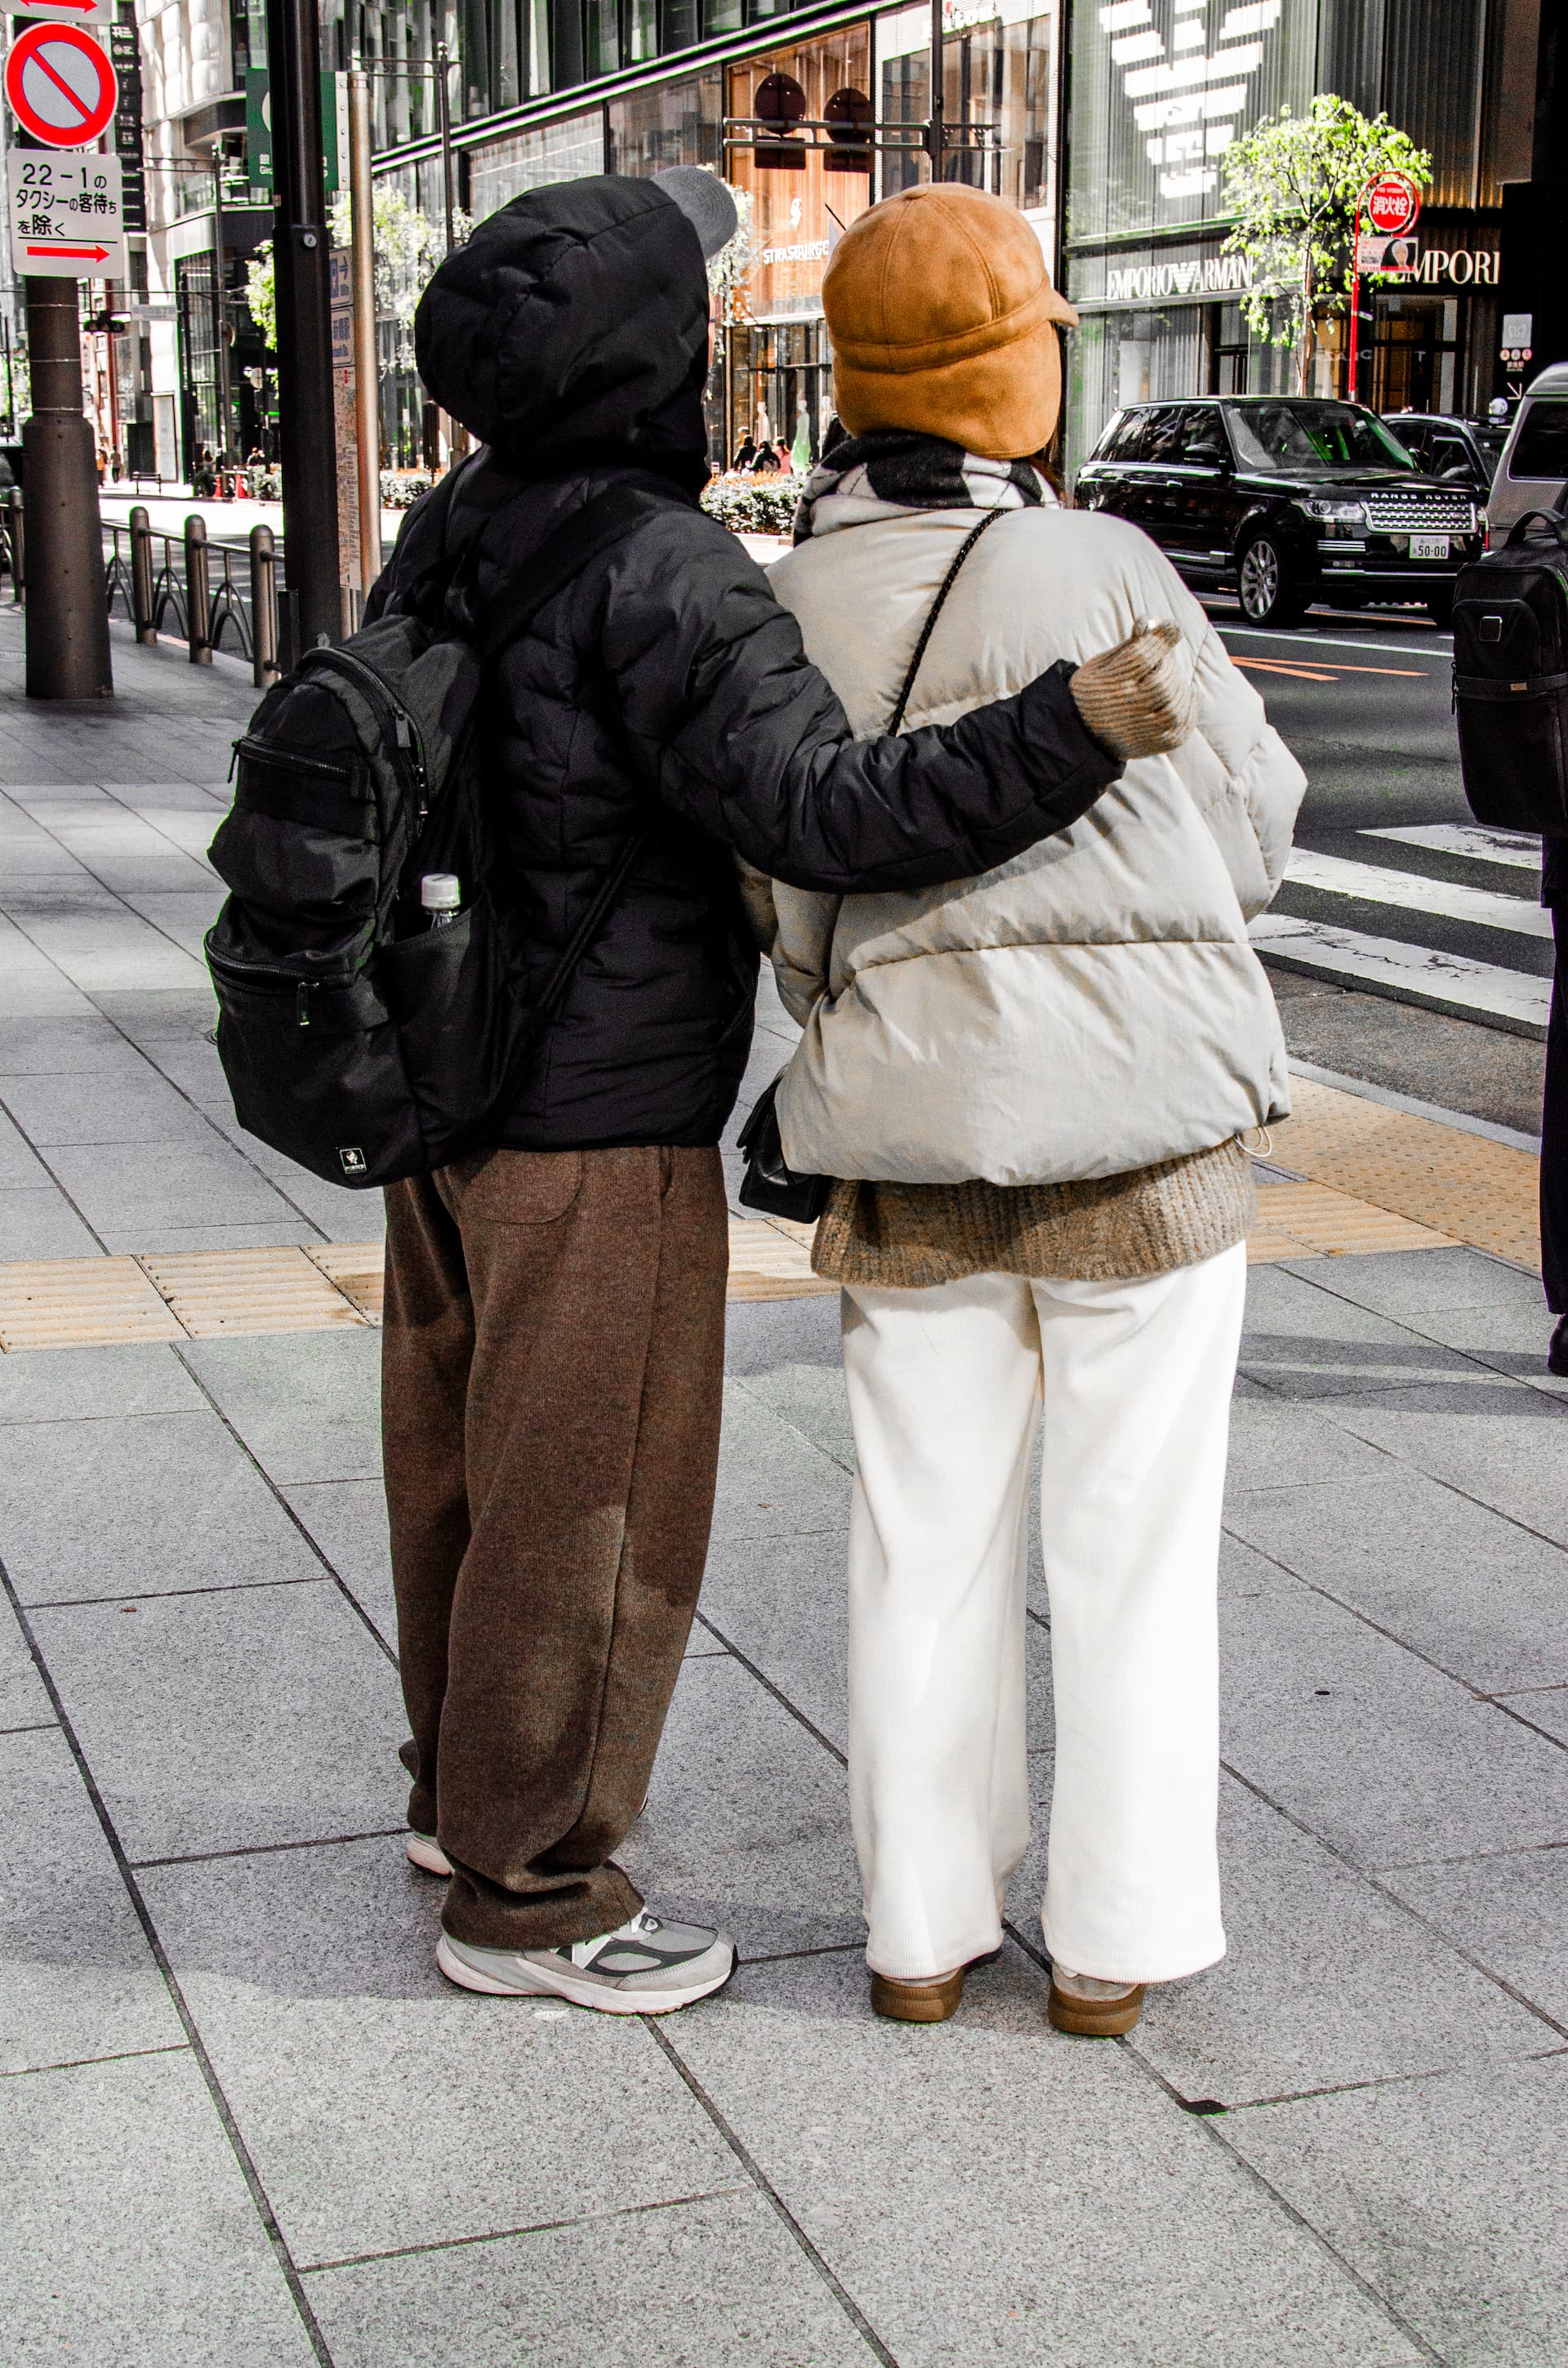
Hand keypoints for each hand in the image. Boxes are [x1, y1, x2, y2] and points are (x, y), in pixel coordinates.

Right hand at [1068, 617, 1197, 759]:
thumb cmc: (1095, 690)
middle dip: (1168, 667)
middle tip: (1163, 664)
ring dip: (1181, 689)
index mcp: (1107, 683)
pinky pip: (1179, 730)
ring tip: (1175, 681)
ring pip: (1173, 707)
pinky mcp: (1150, 745)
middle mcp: (1123, 708)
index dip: (1160, 639)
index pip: (1141, 657)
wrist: (1080, 732)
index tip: (1172, 627)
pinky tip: (1187, 697)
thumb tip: (1149, 622)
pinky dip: (1189, 711)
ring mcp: (1138, 730)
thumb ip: (1129, 646)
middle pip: (1161, 682)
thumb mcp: (1102, 664)